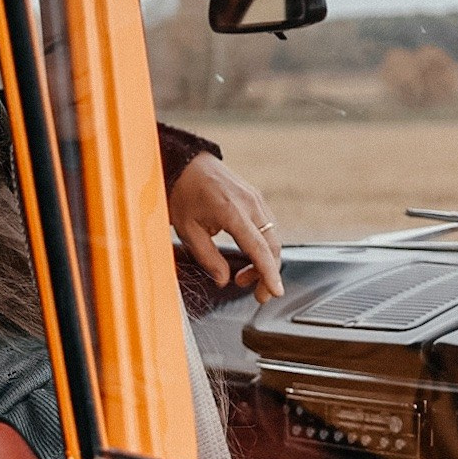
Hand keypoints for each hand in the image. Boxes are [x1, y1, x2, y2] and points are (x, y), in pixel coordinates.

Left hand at [169, 153, 283, 300]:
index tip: (275, 292)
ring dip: (263, 262)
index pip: (258, 249)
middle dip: (268, 274)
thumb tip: (223, 280)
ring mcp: (256, 199)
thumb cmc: (182, 194)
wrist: (186, 164)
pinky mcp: (255, 199)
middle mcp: (250, 204)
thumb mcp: (187, 230)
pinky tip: (246, 258)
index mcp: (232, 211)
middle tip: (258, 294)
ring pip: (272, 238)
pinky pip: (267, 227)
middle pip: (272, 246)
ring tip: (243, 278)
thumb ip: (208, 258)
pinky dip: (261, 247)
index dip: (268, 273)